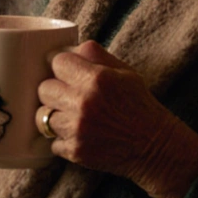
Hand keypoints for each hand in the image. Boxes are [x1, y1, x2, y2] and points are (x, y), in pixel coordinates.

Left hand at [37, 41, 197, 197]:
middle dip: (55, 91)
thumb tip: (69, 46)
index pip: (57, 61)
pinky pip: (51, 141)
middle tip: (69, 96)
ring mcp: (77, 129)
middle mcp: (83, 102)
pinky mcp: (74, 150)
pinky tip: (80, 135)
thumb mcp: (124, 72)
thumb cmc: (138, 105)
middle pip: (44, 89)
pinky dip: (63, 140)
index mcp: (96, 79)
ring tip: (73, 117)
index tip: (67, 73)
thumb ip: (95, 55)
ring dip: (56, 116)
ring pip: (42, 116)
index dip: (62, 67)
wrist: (154, 146)